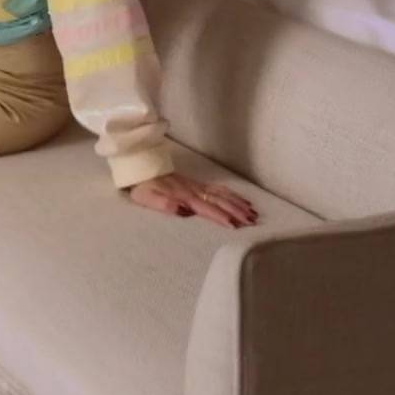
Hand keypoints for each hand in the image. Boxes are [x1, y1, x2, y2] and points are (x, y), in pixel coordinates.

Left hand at [128, 174, 258, 227]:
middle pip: (219, 201)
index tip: (235, 225)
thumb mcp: (147, 198)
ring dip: (238, 203)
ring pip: (222, 195)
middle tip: (252, 222)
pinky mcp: (196, 184)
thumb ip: (165, 205)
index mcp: (183, 197)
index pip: (207, 208)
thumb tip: (185, 211)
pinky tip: (242, 199)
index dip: (221, 217)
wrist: (141, 168)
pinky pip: (219, 189)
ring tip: (253, 213)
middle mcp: (194, 191)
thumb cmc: (143, 188)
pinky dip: (232, 194)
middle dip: (236, 211)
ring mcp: (196, 186)